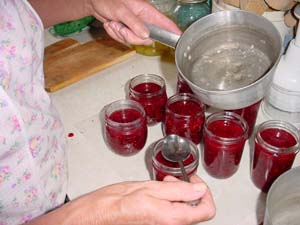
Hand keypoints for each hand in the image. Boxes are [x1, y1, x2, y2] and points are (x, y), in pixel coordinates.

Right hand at [28, 175, 214, 224]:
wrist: (103, 211)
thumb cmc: (120, 202)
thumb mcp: (152, 189)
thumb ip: (180, 191)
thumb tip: (200, 189)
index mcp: (173, 218)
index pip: (207, 210)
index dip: (204, 192)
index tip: (193, 180)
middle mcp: (172, 224)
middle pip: (196, 207)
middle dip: (189, 188)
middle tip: (176, 179)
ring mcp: (165, 222)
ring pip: (185, 206)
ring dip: (179, 190)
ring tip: (165, 182)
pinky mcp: (159, 219)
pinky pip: (174, 207)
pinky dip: (170, 195)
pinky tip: (159, 188)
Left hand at [88, 0, 181, 44]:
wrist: (95, 2)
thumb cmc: (109, 0)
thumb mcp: (121, 11)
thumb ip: (134, 23)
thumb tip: (146, 35)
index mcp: (147, 12)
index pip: (165, 23)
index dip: (174, 32)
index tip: (181, 39)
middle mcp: (143, 21)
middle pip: (146, 39)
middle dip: (131, 37)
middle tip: (121, 27)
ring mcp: (135, 27)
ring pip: (134, 41)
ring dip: (120, 34)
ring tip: (114, 23)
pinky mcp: (127, 31)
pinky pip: (124, 41)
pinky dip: (115, 34)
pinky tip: (111, 25)